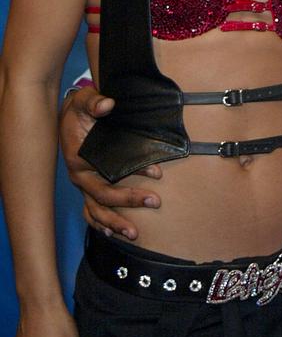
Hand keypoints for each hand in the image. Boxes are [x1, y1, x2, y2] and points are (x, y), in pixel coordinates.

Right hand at [59, 87, 161, 239]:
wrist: (70, 113)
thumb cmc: (79, 108)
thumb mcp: (84, 100)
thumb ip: (94, 102)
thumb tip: (107, 104)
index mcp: (78, 160)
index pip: (107, 176)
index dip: (131, 179)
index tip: (157, 175)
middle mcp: (79, 176)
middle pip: (103, 199)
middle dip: (129, 203)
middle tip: (155, 202)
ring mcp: (83, 183)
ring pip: (95, 211)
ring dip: (114, 224)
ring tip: (134, 235)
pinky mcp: (88, 184)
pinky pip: (91, 210)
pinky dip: (100, 223)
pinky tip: (112, 233)